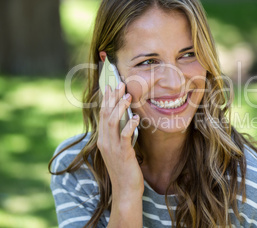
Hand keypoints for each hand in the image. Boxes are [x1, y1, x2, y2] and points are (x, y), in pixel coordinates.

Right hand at [98, 82, 143, 199]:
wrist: (125, 190)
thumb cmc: (125, 169)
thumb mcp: (119, 149)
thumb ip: (119, 134)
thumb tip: (127, 118)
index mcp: (103, 139)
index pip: (102, 115)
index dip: (106, 100)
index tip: (110, 86)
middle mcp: (105, 142)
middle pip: (106, 115)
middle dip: (112, 98)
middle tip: (119, 84)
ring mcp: (112, 148)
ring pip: (113, 122)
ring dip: (120, 107)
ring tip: (128, 96)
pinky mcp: (123, 154)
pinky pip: (124, 136)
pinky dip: (129, 125)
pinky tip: (135, 117)